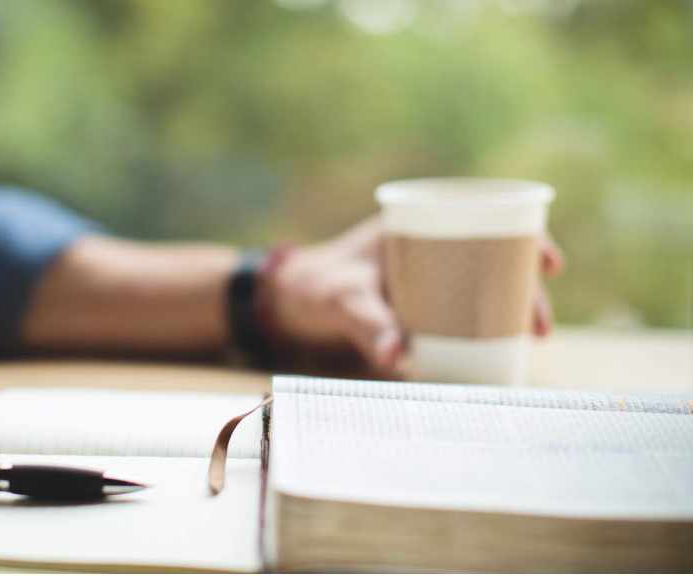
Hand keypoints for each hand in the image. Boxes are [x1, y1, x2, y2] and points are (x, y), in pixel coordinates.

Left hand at [268, 217, 563, 375]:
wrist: (295, 299)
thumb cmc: (319, 287)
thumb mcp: (342, 300)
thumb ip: (366, 324)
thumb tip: (396, 357)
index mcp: (418, 224)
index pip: (486, 216)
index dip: (528, 234)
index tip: (549, 262)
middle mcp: (432, 245)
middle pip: (497, 257)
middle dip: (527, 289)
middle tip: (539, 329)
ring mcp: (431, 274)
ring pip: (488, 284)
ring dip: (513, 308)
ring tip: (530, 342)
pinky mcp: (426, 302)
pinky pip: (468, 306)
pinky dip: (489, 321)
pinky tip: (507, 348)